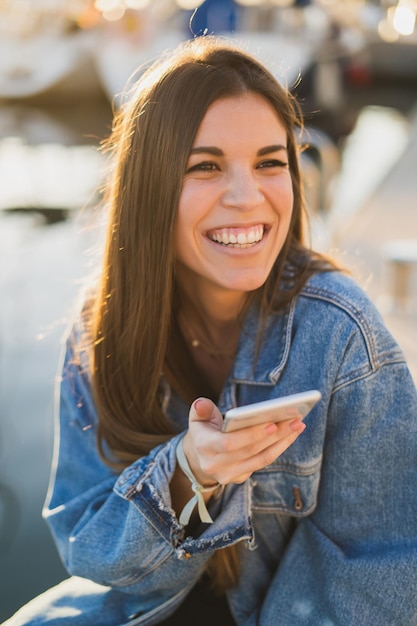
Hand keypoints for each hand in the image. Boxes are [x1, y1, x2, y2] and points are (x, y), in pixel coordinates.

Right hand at [182, 397, 305, 485]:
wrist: (198, 456)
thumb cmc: (204, 430)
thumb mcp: (198, 417)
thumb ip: (200, 409)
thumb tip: (202, 404)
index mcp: (204, 447)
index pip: (229, 443)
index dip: (251, 435)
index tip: (272, 423)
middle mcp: (215, 465)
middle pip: (251, 451)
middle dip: (275, 435)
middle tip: (295, 420)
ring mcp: (229, 475)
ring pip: (261, 459)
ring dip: (282, 442)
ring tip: (298, 425)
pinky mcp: (241, 477)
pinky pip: (263, 462)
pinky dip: (279, 448)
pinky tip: (290, 434)